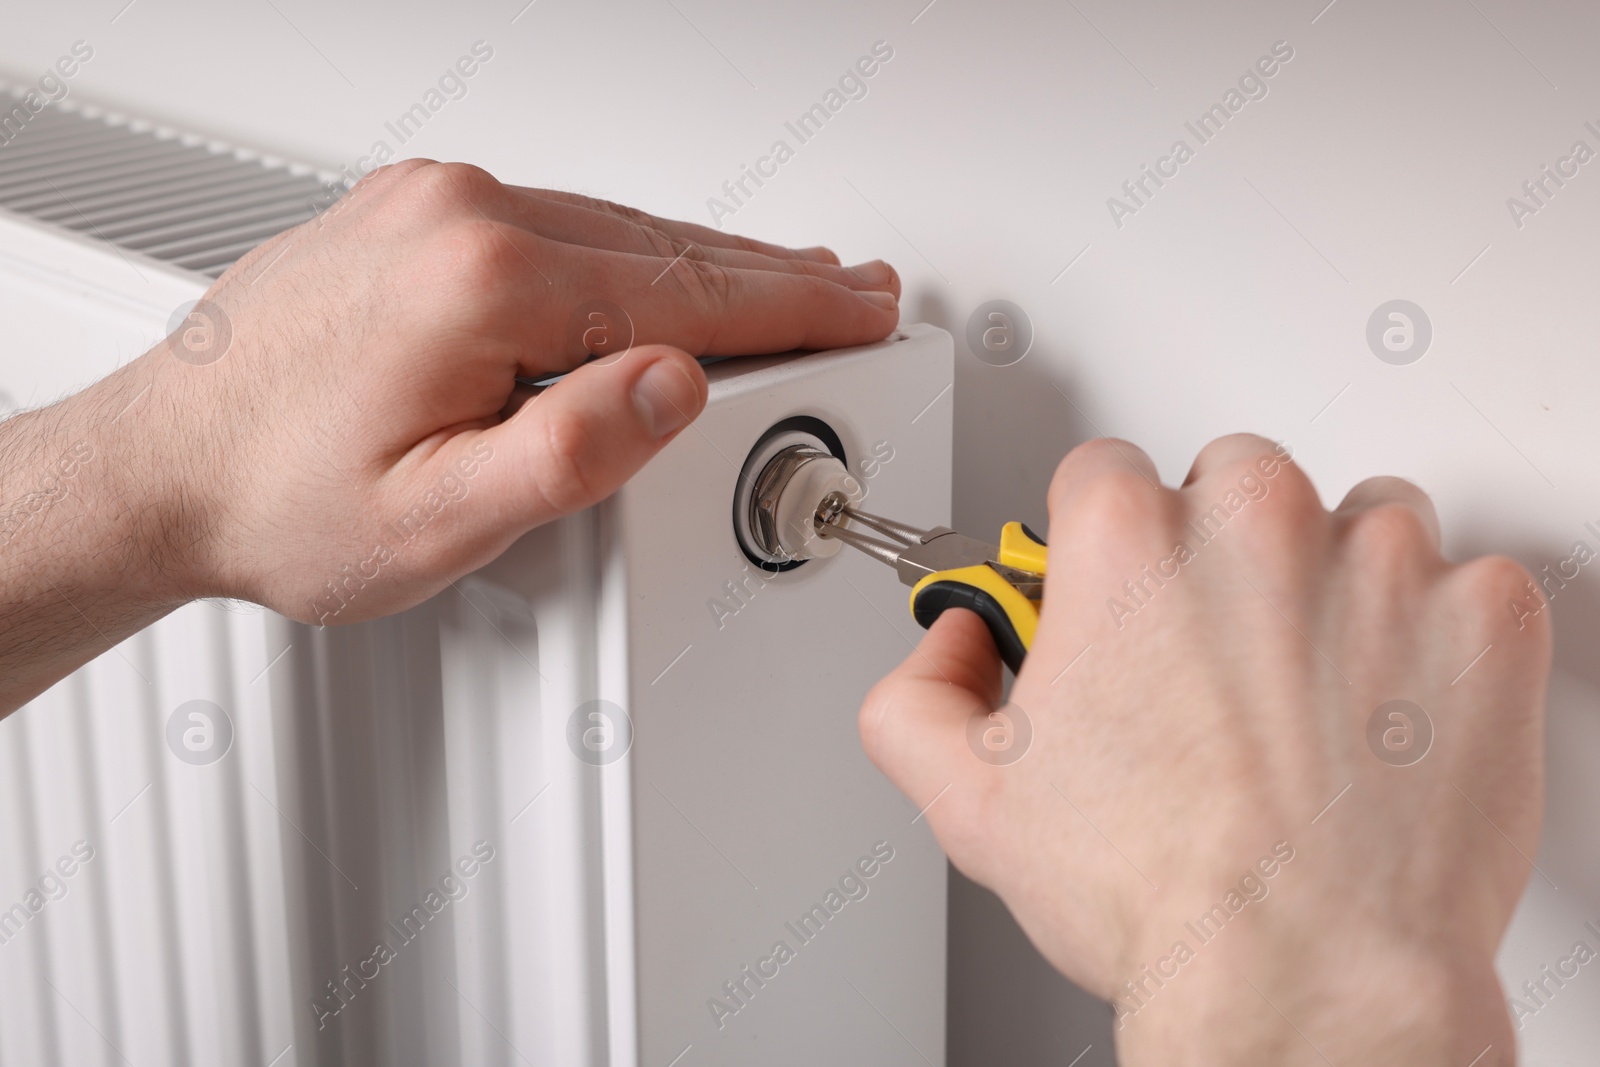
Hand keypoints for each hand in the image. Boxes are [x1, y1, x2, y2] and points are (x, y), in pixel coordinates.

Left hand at [0, 160, 899, 707]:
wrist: (159, 472)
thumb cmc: (277, 501)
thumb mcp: (443, 519)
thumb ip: (576, 451)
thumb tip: (681, 384)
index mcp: (481, 281)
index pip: (686, 295)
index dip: (793, 309)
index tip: (862, 308)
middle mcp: (457, 216)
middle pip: (661, 246)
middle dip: (770, 276)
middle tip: (850, 290)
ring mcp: (431, 206)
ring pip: (612, 231)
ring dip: (703, 266)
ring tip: (777, 289)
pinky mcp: (411, 219)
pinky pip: (558, 226)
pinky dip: (627, 256)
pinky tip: (658, 279)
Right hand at [859, 434, 1550, 1065]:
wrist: (1306, 980)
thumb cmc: (1162, 893)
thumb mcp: (968, 801)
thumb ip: (915, 695)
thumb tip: (949, 644)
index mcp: (1126, 541)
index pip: (1103, 476)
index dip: (1101, 543)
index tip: (1118, 589)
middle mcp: (1255, 524)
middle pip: (1232, 482)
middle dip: (1219, 554)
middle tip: (1216, 657)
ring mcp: (1383, 563)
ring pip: (1357, 519)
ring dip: (1334, 582)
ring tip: (1308, 692)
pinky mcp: (1484, 617)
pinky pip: (1466, 583)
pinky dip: (1436, 637)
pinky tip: (1390, 712)